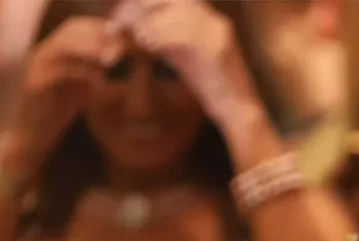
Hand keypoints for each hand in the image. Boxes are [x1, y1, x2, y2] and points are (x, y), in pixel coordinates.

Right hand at [3, 17, 123, 185]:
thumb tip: (125, 62)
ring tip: (113, 60)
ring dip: (90, 50)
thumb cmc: (60, 110)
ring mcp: (37, 66)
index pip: (77, 26)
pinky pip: (58, 72)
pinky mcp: (34, 83)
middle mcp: (44, 52)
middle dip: (98, 36)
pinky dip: (80, 74)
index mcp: (54, 49)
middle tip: (122, 48)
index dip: (101, 28)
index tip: (126, 38)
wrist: (34, 134)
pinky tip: (98, 82)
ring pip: (63, 46)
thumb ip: (98, 71)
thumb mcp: (83, 86)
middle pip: (70, 30)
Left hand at [126, 0, 263, 133]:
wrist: (239, 111)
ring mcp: (218, 33)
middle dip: (140, 8)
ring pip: (175, 13)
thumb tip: (137, 28)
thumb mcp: (184, 56)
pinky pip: (183, 34)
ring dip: (148, 24)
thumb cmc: (210, 87)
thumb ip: (166, 38)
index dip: (141, 3)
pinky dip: (160, 38)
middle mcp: (214, 20)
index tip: (119, 17)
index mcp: (207, 19)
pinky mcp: (217, 50)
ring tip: (134, 39)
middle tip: (119, 24)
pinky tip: (148, 48)